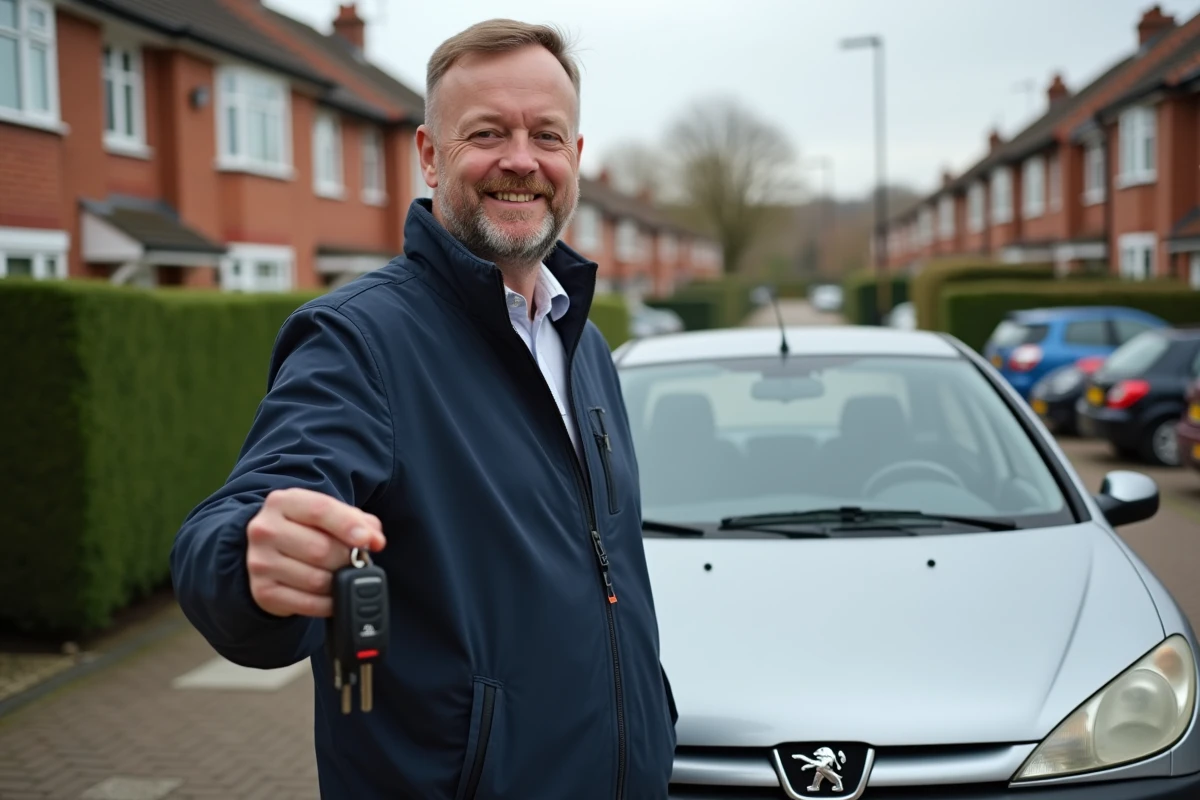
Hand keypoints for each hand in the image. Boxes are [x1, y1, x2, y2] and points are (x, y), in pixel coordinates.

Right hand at [245, 488, 386, 617]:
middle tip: (354, 562)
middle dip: (346, 559)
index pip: (320, 511)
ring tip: (340, 576)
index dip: (348, 526)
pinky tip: (332, 596)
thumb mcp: (329, 515)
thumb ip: (358, 521)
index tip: (367, 540)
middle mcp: (265, 530)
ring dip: (337, 582)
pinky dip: (328, 603)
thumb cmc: (306, 530)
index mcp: (283, 502)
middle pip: (320, 549)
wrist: (268, 552)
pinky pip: (307, 603)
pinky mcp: (262, 591)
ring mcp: (260, 562)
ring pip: (316, 579)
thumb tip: (376, 540)